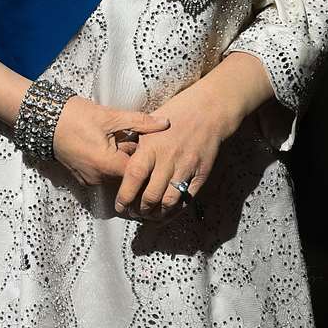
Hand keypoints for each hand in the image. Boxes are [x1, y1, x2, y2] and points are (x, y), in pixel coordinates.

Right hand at [50, 96, 171, 186]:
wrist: (43, 118)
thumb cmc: (76, 116)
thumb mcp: (110, 116)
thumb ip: (140, 122)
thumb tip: (166, 123)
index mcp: (108, 165)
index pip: (140, 172)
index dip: (148, 158)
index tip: (152, 146)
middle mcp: (99, 178)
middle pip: (128, 174)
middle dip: (133, 157)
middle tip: (133, 138)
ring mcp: (89, 179)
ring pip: (115, 173)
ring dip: (120, 159)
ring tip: (117, 139)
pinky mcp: (82, 176)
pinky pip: (103, 173)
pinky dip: (108, 162)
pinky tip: (104, 144)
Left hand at [113, 84, 240, 219]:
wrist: (208, 112)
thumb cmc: (174, 114)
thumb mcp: (149, 125)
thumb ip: (137, 146)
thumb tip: (120, 164)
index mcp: (151, 146)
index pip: (133, 176)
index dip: (125, 195)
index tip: (119, 205)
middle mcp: (168, 159)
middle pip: (151, 194)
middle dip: (140, 209)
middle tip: (134, 213)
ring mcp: (186, 168)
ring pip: (169, 201)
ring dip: (157, 213)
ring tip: (149, 216)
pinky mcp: (201, 174)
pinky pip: (188, 198)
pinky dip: (176, 209)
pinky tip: (168, 212)